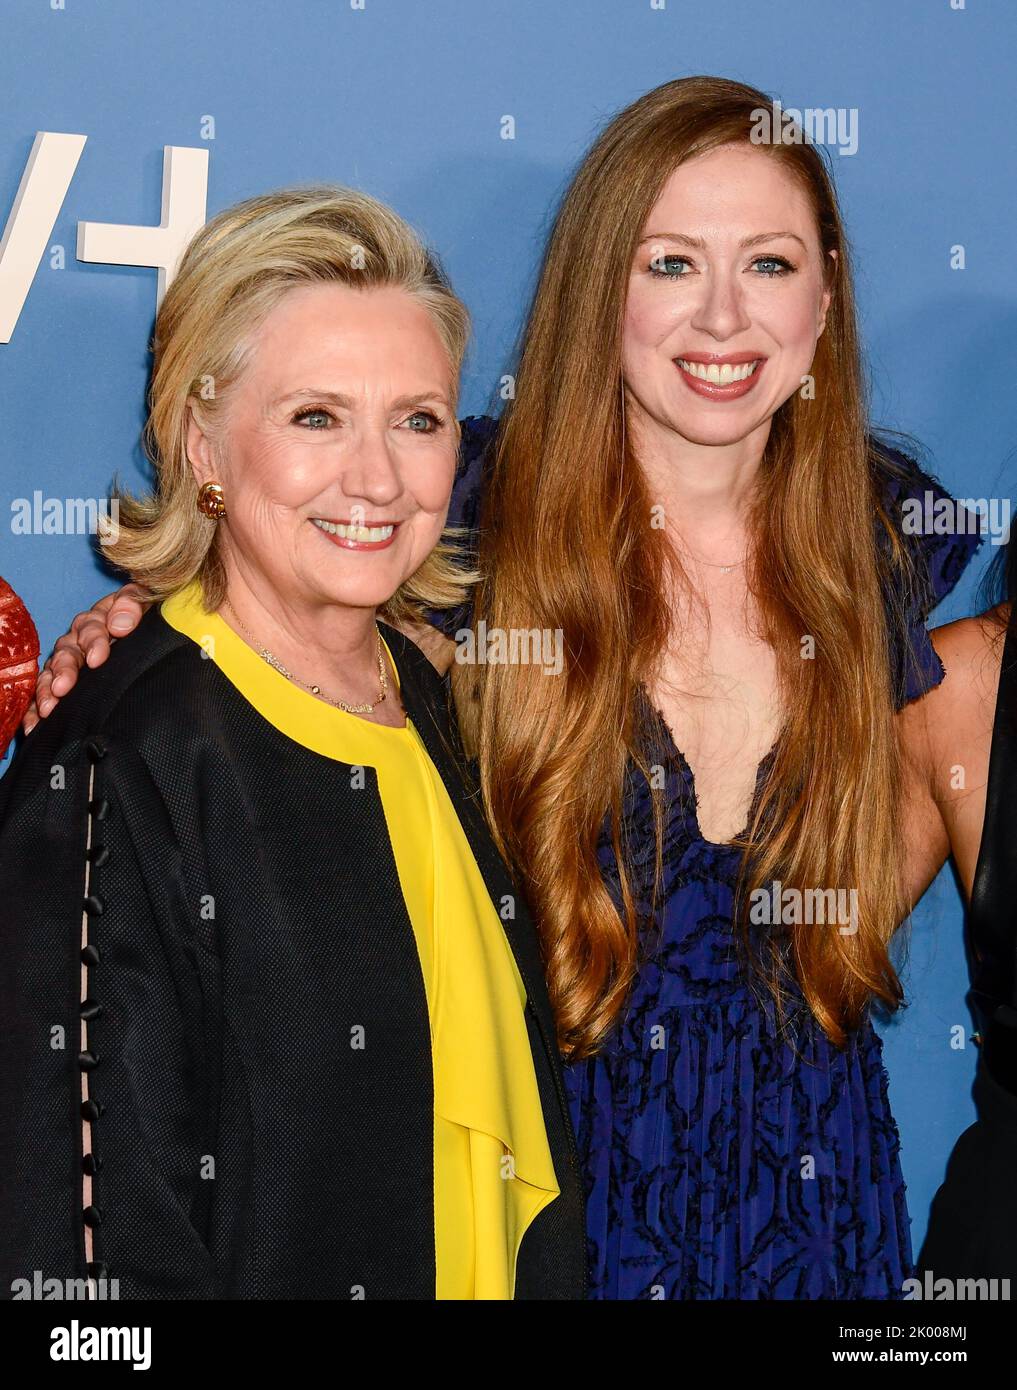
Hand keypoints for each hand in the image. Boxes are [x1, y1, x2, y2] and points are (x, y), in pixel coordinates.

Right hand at [22, 583, 150, 732]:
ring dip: (50, 687)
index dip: (93, 641)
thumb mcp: (145, 605)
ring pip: (55, 670)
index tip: (98, 659)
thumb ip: (133, 605)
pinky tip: (36, 720)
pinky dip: (39, 704)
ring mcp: (73, 657)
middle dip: (66, 668)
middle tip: (65, 686)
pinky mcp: (66, 679)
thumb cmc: (147, 622)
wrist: (153, 643)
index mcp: (102, 617)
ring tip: (50, 705)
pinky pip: (48, 689)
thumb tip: (119, 625)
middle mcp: (82, 636)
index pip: (92, 624)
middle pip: (69, 649)